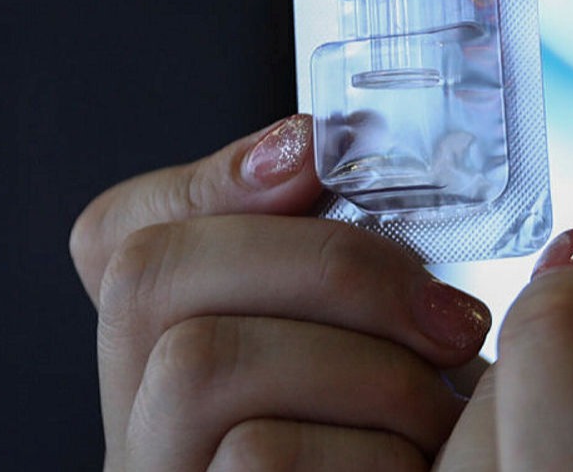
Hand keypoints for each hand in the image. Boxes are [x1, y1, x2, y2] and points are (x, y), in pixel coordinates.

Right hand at [70, 115, 493, 470]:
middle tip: (449, 318)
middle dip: (330, 264)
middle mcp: (144, 429)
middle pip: (153, 277)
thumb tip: (341, 135)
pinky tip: (418, 471)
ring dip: (362, 367)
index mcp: (184, 364)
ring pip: (201, 361)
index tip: (317, 150)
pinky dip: (370, 455)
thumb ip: (363, 267)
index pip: (123, 235)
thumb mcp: (408, 352)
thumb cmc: (442, 465)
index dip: (209, 176)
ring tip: (445, 409)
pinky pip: (257, 458)